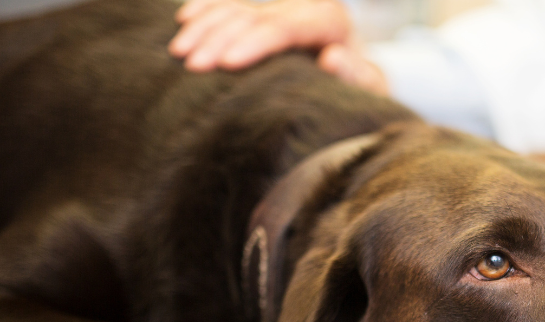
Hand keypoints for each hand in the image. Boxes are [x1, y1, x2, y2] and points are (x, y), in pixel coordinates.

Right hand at [170, 0, 388, 95]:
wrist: (356, 75)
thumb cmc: (360, 89)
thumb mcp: (366, 87)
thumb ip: (354, 74)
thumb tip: (333, 57)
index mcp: (329, 19)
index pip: (283, 27)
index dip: (253, 43)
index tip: (226, 64)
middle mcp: (304, 5)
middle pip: (253, 15)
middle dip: (218, 38)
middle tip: (191, 66)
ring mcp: (282, 3)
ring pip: (236, 6)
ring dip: (204, 26)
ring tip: (178, 52)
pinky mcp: (266, 8)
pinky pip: (231, 1)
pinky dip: (207, 8)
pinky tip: (185, 19)